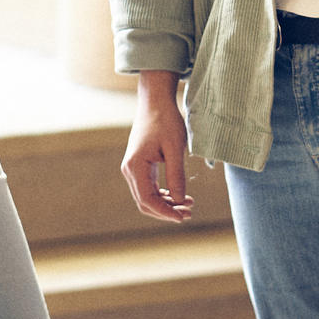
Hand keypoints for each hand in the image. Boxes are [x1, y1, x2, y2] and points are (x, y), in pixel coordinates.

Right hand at [121, 72, 192, 222]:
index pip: (148, 200)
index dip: (165, 212)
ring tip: (188, 204)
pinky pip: (148, 187)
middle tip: (188, 213)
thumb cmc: (166, 121)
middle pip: (145, 202)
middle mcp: (129, 169)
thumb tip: (178, 201)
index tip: (183, 217)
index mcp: (135, 166)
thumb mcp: (175, 149)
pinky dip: (163, 195)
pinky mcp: (139, 165)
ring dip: (166, 204)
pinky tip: (178, 195)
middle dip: (166, 211)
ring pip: (147, 196)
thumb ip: (176, 176)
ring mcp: (132, 168)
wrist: (155, 102)